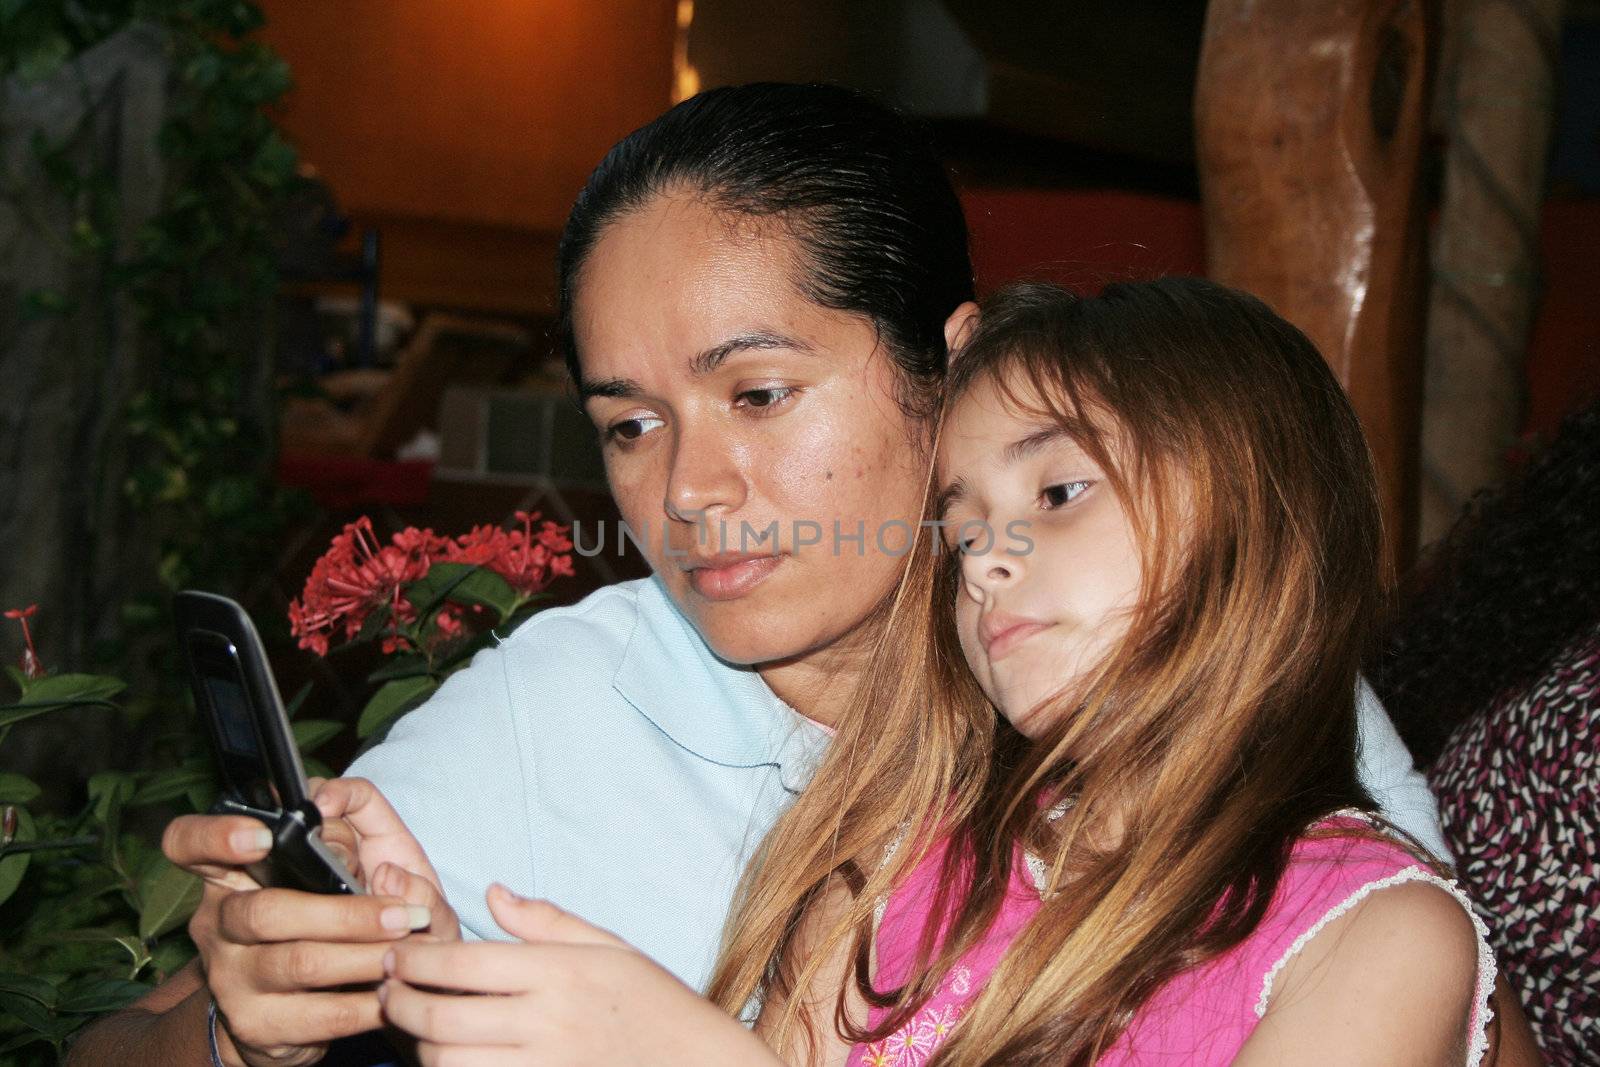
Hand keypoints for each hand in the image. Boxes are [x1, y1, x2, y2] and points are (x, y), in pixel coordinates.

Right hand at [162, 778, 452, 1066]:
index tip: (265, 835)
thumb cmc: (323, 913)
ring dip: (366, 956)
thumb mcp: (337, 862)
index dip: (217, 836)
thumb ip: (351, 835)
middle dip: (346, 914)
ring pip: (299, 962)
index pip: (189, 842)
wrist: (288, 1010)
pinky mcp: (256, 1024)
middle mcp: (218, 922)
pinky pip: (318, 1014)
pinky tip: (395, 992)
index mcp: (230, 871)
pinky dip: (366, 1003)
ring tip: (407, 951)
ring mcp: (231, 977)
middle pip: (267, 911)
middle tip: (403, 917)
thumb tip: (383, 864)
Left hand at [381, 885, 781, 1066]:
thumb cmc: (653, 1002)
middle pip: (442, 1014)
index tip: (395, 957)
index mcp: (560, 972)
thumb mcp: (609, 946)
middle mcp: (547, 1021)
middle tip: (385, 991)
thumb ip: (546, 921)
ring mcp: (544, 1066)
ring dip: (416, 1044)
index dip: (414, 961)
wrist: (696, 1064)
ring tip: (408, 1026)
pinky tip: (444, 1057)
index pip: (463, 963)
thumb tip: (494, 892)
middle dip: (398, 1003)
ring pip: (449, 1060)